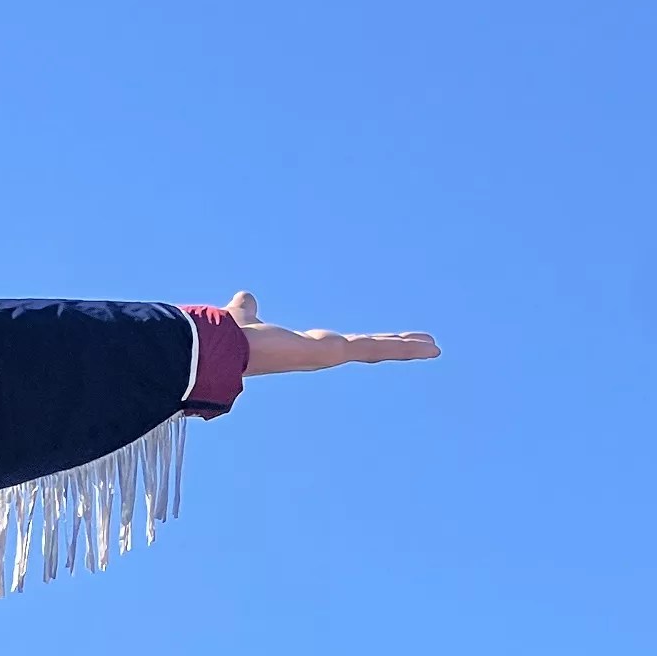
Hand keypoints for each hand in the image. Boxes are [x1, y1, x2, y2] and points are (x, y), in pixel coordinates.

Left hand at [230, 290, 438, 375]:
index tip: (372, 345)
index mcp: (302, 347)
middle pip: (363, 349)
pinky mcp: (334, 352)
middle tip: (419, 346)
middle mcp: (318, 354)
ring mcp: (328, 356)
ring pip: (374, 349)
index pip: (339, 346)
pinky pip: (374, 347)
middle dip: (391, 346)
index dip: (359, 345)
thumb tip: (245, 299)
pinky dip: (402, 347)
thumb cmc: (231, 337)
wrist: (223, 349)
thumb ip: (246, 309)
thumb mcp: (244, 316)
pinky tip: (427, 347)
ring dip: (404, 347)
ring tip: (433, 346)